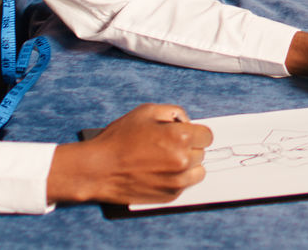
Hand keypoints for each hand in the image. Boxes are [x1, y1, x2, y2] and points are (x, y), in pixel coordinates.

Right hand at [46, 103, 212, 204]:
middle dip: (189, 147)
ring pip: (198, 171)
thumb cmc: (119, 140)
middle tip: (168, 146)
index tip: (187, 134)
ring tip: (166, 160)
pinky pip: (185, 184)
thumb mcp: (146, 112)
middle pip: (202, 153)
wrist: (100, 169)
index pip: (207, 136)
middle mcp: (183, 160)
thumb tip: (185, 121)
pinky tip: (159, 171)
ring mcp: (178, 180)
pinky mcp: (170, 195)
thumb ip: (172, 112)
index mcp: (181, 137)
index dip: (196, 133)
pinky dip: (177, 178)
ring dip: (187, 165)